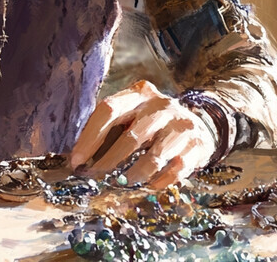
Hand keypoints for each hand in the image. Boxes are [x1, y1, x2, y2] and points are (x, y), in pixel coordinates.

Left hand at [69, 80, 216, 188]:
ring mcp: (181, 125)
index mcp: (139, 93)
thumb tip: (78, 159)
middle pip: (130, 137)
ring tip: (121, 183)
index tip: (76, 161)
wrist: (200, 123)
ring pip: (152, 158)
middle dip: (108, 161)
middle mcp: (161, 105)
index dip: (90, 137)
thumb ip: (109, 129)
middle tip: (95, 177)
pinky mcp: (197, 146)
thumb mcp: (132, 114)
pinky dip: (158, 182)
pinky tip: (148, 185)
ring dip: (133, 175)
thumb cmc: (152, 122)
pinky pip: (174, 171)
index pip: (109, 110)